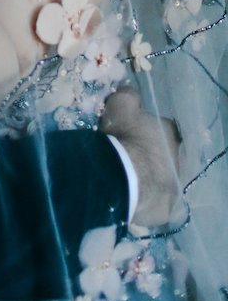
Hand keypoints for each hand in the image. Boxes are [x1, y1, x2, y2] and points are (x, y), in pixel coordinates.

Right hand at [99, 86, 184, 228]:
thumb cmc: (124, 137)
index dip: (147, 129)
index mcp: (170, 132)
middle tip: (132, 155)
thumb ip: (128, 95)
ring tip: (131, 177)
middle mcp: (179, 157)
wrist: (123, 177)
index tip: (134, 132)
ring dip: (152, 175)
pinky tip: (136, 195)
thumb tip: (132, 93)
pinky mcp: (169, 207)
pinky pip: (160, 200)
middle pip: (166, 153)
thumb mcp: (120, 105)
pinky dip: (150, 198)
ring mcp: (176, 184)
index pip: (163, 127)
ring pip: (164, 177)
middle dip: (152, 153)